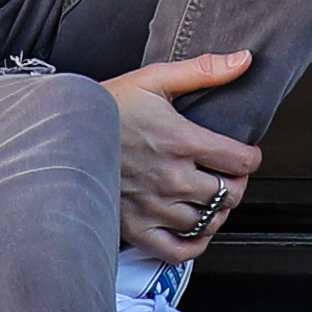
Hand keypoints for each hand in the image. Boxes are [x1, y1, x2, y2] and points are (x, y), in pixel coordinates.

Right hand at [103, 50, 260, 262]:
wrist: (62, 135)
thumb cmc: (106, 107)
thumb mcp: (154, 79)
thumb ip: (204, 70)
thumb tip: (243, 60)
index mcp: (181, 141)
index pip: (240, 161)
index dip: (250, 158)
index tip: (245, 155)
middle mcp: (171, 178)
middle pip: (229, 194)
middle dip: (236, 184)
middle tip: (227, 176)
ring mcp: (154, 207)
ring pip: (208, 222)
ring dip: (217, 211)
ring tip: (209, 197)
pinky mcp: (136, 228)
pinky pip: (179, 251)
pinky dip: (195, 243)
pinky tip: (193, 227)